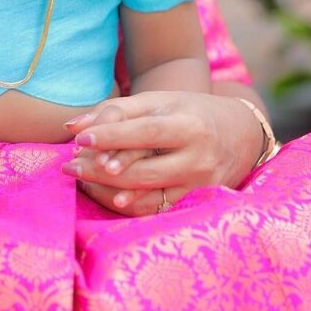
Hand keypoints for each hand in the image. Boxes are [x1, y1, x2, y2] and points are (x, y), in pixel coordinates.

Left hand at [61, 91, 263, 215]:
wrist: (240, 133)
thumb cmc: (190, 110)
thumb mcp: (158, 101)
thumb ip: (115, 110)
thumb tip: (71, 126)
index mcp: (190, 125)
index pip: (145, 133)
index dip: (111, 137)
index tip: (78, 139)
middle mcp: (198, 158)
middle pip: (143, 170)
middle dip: (101, 170)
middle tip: (69, 165)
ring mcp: (200, 185)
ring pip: (147, 195)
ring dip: (108, 190)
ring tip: (81, 178)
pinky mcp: (198, 202)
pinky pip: (157, 209)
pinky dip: (128, 203)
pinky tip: (106, 195)